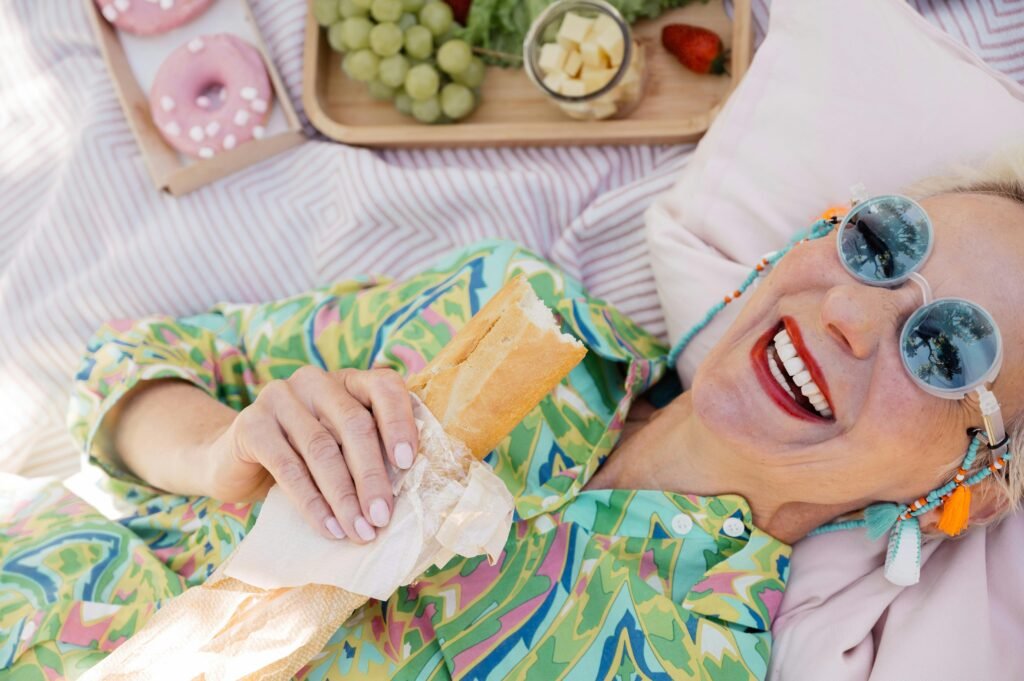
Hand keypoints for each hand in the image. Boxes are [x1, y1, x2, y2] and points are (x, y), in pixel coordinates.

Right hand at [207, 366, 418, 542]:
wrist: (232, 462)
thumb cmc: (303, 458)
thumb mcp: (339, 448)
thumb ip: (369, 453)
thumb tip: (409, 491)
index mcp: (346, 380)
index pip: (384, 387)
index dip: (399, 422)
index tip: (408, 463)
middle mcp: (315, 381)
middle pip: (354, 424)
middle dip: (372, 475)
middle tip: (382, 516)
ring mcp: (280, 398)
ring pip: (322, 449)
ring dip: (344, 497)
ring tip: (359, 530)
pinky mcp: (252, 425)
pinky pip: (289, 468)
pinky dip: (312, 503)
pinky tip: (329, 528)